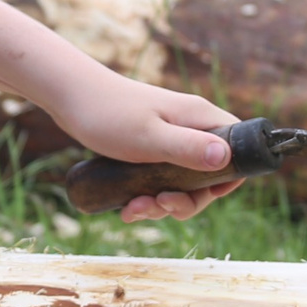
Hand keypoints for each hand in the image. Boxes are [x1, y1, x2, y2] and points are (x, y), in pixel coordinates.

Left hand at [46, 75, 240, 222]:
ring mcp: (170, 139)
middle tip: (159, 205)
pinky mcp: (149, 150)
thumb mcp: (149, 137)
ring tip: (133, 209)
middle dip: (186, 200)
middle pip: (209, 177)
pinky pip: (159, 182)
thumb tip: (225, 158)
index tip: (203, 195)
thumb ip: (187, 147)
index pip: (237, 151)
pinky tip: (126, 208)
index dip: (228, 180)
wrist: (68, 97)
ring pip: (181, 184)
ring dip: (161, 205)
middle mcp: (191, 129)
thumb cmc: (107, 114)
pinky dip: (146, 200)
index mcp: (200, 119)